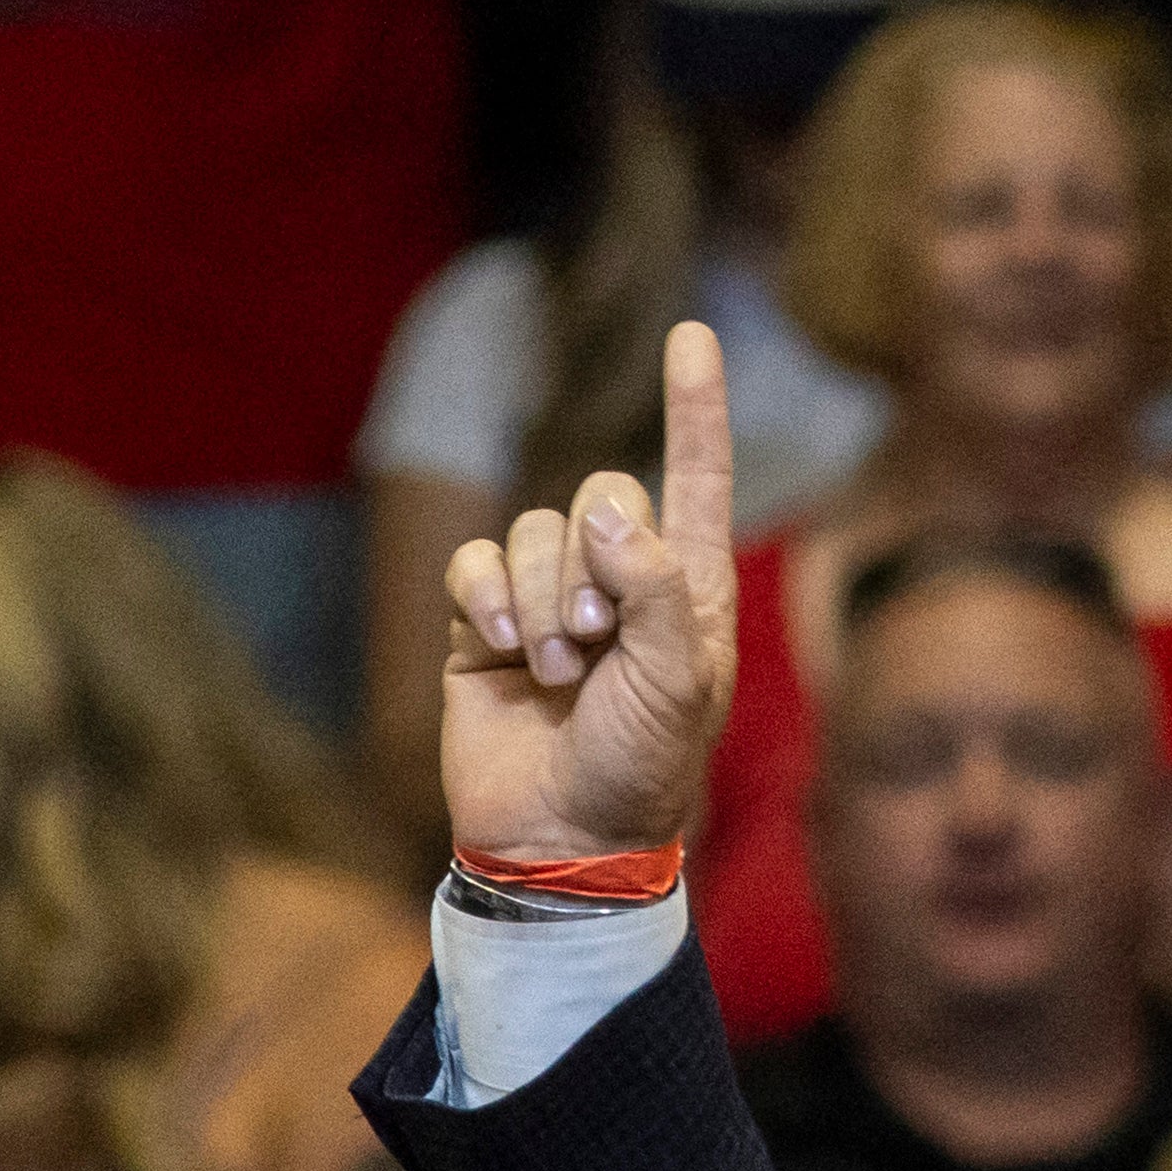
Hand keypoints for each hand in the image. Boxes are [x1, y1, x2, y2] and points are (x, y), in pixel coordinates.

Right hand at [441, 318, 736, 865]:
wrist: (562, 837)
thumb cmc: (640, 767)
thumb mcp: (676, 682)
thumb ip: (655, 587)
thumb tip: (610, 510)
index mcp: (688, 587)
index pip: (697, 477)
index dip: (694, 407)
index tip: (693, 334)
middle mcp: (620, 579)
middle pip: (600, 492)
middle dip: (592, 561)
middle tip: (595, 642)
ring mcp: (549, 598)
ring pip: (533, 532)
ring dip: (542, 597)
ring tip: (557, 669)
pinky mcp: (485, 625)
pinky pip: (474, 566)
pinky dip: (487, 597)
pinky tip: (502, 647)